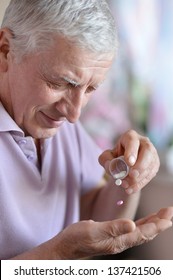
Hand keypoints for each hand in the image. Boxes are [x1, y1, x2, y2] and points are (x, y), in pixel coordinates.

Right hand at [54, 207, 172, 258]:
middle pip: (146, 233)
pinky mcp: (113, 236)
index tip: (169, 215)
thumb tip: (132, 224)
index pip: (143, 232)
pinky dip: (142, 224)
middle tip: (169, 211)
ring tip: (163, 215)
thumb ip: (113, 228)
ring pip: (141, 231)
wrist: (66, 247)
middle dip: (160, 223)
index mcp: (119, 241)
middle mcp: (121, 242)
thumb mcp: (93, 231)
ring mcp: (117, 240)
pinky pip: (133, 230)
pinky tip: (145, 221)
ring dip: (153, 223)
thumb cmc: (77, 239)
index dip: (158, 224)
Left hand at [99, 130, 159, 193]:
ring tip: (125, 185)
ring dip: (139, 177)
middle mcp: (144, 143)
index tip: (129, 162)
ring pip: (150, 165)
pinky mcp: (154, 165)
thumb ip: (105, 160)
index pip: (132, 141)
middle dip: (141, 165)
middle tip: (132, 175)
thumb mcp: (106, 157)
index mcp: (130, 137)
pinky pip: (150, 175)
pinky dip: (140, 184)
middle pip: (147, 151)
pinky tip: (130, 189)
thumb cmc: (114, 158)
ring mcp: (152, 154)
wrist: (123, 167)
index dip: (132, 151)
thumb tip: (111, 166)